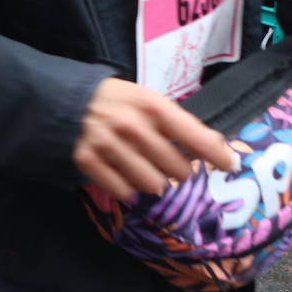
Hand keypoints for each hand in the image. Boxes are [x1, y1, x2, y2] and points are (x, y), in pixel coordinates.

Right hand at [73, 78, 233, 201]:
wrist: (60, 100)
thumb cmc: (111, 100)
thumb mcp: (144, 99)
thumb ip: (174, 123)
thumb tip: (214, 149)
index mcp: (152, 106)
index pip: (198, 139)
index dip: (219, 156)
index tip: (231, 166)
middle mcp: (133, 126)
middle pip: (178, 169)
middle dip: (177, 170)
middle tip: (165, 162)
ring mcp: (109, 145)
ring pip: (153, 185)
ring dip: (152, 181)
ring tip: (141, 168)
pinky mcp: (88, 162)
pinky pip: (124, 191)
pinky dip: (126, 188)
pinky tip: (121, 173)